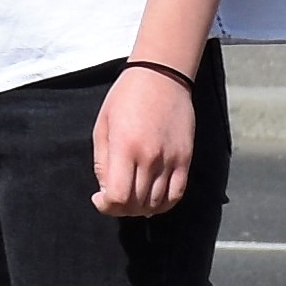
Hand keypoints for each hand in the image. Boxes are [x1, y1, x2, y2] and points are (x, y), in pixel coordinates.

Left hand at [93, 61, 199, 215]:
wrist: (162, 76)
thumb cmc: (126, 97)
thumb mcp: (102, 126)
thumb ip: (102, 162)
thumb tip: (106, 191)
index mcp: (125, 148)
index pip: (118, 197)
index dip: (106, 206)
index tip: (100, 198)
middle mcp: (150, 158)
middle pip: (136, 204)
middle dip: (120, 209)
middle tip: (114, 198)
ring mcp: (170, 159)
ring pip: (156, 203)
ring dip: (140, 208)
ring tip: (132, 198)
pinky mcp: (185, 159)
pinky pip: (177, 194)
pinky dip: (164, 204)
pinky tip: (152, 200)